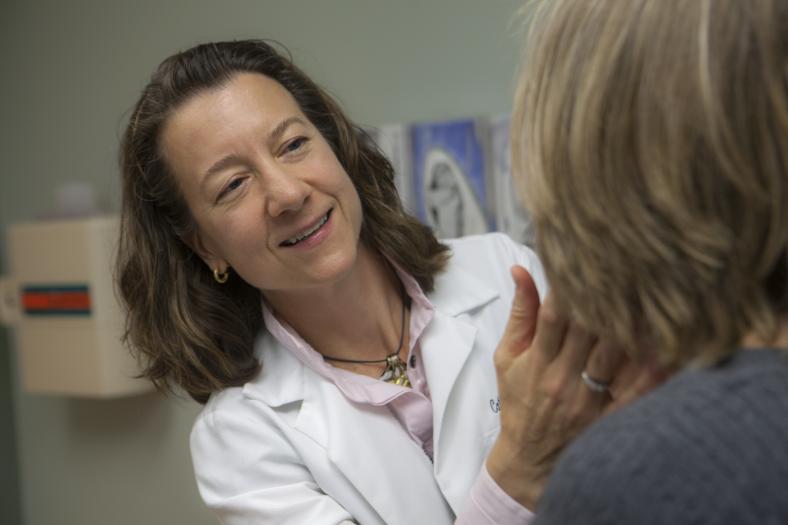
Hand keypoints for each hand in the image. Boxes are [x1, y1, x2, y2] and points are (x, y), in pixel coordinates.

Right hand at [485, 266, 662, 509]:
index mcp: (536, 361)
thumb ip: (520, 313)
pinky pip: (637, 389)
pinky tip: (669, 341)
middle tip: (628, 265)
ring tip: (649, 291)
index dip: (571, 286)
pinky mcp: (609, 417)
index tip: (587, 261)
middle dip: (607, 297)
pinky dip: (654, 367)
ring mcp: (588, 400)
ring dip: (632, 323)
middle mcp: (562, 378)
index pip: (554, 316)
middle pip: (589, 331)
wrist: (529, 457)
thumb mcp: (507, 356)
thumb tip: (520, 269)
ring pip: (616, 355)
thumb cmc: (519, 400)